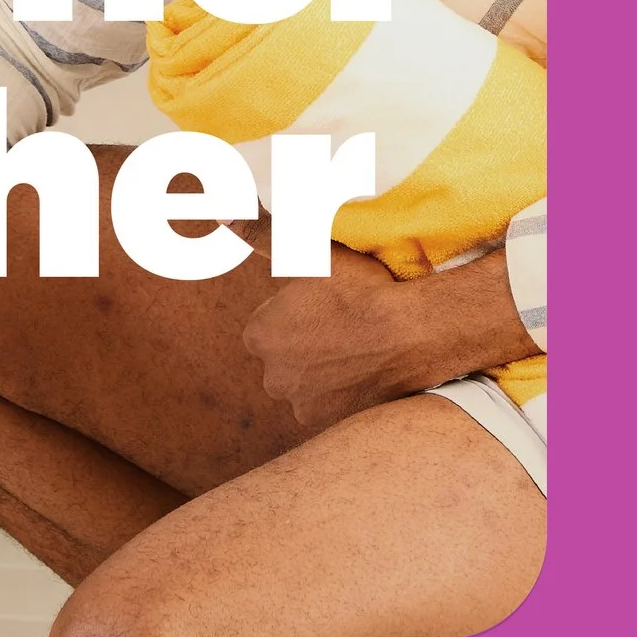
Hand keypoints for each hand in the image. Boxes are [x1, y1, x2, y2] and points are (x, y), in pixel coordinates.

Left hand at [241, 248, 535, 439]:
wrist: (412, 333)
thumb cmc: (362, 290)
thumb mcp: (311, 253)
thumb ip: (263, 235)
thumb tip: (224, 214)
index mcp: (259, 335)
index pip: (270, 327)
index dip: (299, 315)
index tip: (325, 306)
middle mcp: (272, 375)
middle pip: (287, 358)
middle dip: (307, 347)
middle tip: (343, 327)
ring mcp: (302, 403)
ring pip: (309, 384)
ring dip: (326, 371)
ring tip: (358, 349)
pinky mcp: (335, 422)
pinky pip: (333, 405)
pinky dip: (345, 393)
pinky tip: (366, 371)